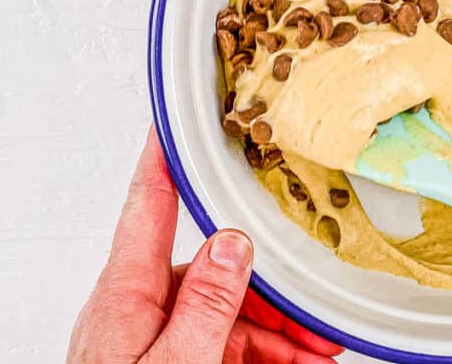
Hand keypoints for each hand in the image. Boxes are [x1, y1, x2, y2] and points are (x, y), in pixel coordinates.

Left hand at [68, 129, 342, 363]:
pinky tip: (306, 359)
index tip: (181, 113)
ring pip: (234, 311)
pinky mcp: (179, 360)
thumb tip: (231, 243)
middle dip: (276, 287)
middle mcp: (142, 307)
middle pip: (218, 267)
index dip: (167, 152)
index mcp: (127, 295)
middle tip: (320, 311)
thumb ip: (204, 306)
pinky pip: (233, 344)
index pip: (149, 203)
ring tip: (324, 347)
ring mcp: (161, 336)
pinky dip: (274, 351)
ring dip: (284, 329)